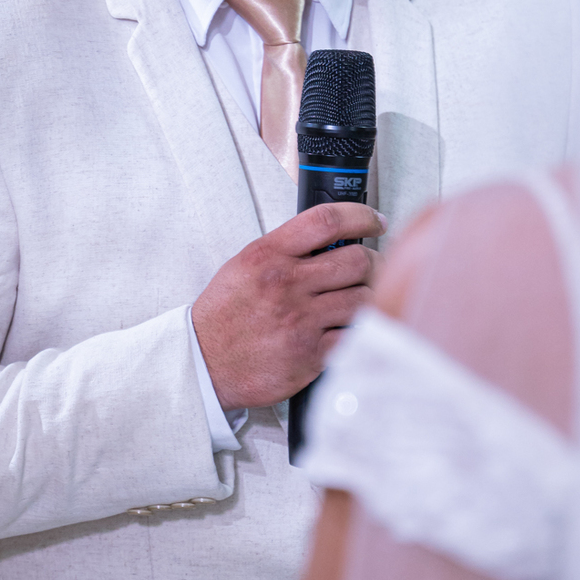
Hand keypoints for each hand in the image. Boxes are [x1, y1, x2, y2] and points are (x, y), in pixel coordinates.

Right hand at [192, 202, 384, 407]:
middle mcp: (285, 284)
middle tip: (373, 268)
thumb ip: (287, 249)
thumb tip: (332, 238)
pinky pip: (355, 335)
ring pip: (364, 297)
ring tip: (364, 299)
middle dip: (375, 262)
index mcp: (268, 255)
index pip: (327, 221)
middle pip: (357, 259)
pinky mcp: (310, 354)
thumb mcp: (246, 266)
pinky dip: (362, 330)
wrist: (204, 363)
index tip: (374, 222)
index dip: (361, 216)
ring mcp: (300, 320)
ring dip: (371, 297)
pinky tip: (354, 327)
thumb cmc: (225, 316)